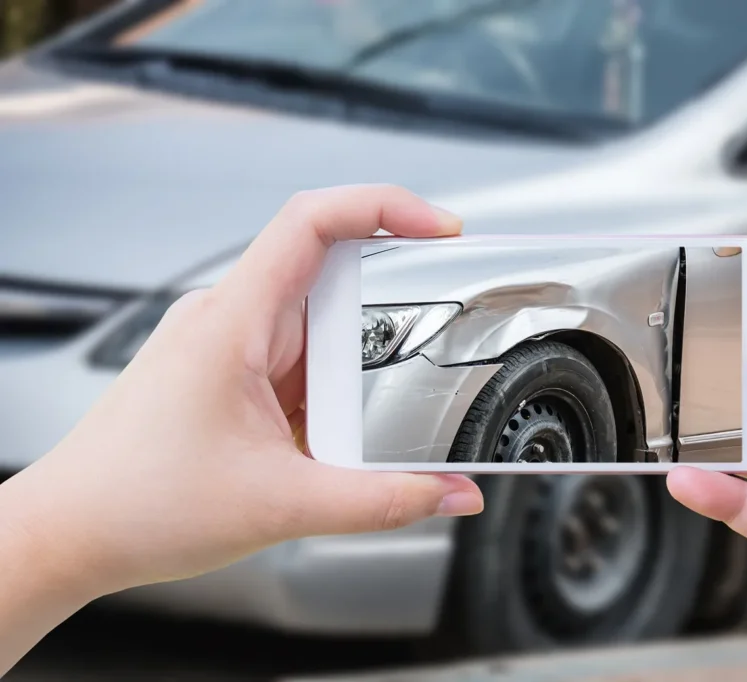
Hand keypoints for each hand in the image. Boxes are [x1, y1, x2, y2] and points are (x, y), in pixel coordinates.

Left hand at [0, 185, 483, 670]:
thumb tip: (451, 492)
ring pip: (317, 324)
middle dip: (386, 314)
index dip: (384, 207)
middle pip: (330, 273)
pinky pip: (298, 359)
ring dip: (354, 365)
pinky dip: (329, 390)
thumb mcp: (284, 506)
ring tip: (352, 421)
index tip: (438, 227)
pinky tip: (327, 434)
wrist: (72, 533)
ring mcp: (228, 345)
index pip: (313, 220)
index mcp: (232, 321)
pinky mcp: (231, 373)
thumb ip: (383, 502)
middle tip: (420, 354)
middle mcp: (229, 319)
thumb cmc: (136, 502)